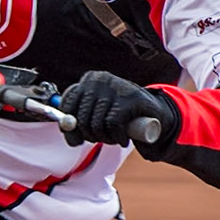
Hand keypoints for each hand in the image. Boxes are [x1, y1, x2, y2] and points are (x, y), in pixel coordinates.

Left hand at [59, 70, 177, 148]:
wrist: (153, 111)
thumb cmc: (119, 112)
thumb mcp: (96, 112)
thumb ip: (77, 121)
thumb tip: (67, 131)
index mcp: (88, 79)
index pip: (66, 105)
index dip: (68, 127)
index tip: (78, 138)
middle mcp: (99, 80)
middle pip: (81, 118)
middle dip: (89, 135)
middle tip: (102, 139)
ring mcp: (115, 87)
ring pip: (97, 124)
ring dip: (104, 139)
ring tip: (113, 139)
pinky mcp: (130, 99)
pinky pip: (113, 125)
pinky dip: (117, 137)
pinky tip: (123, 140)